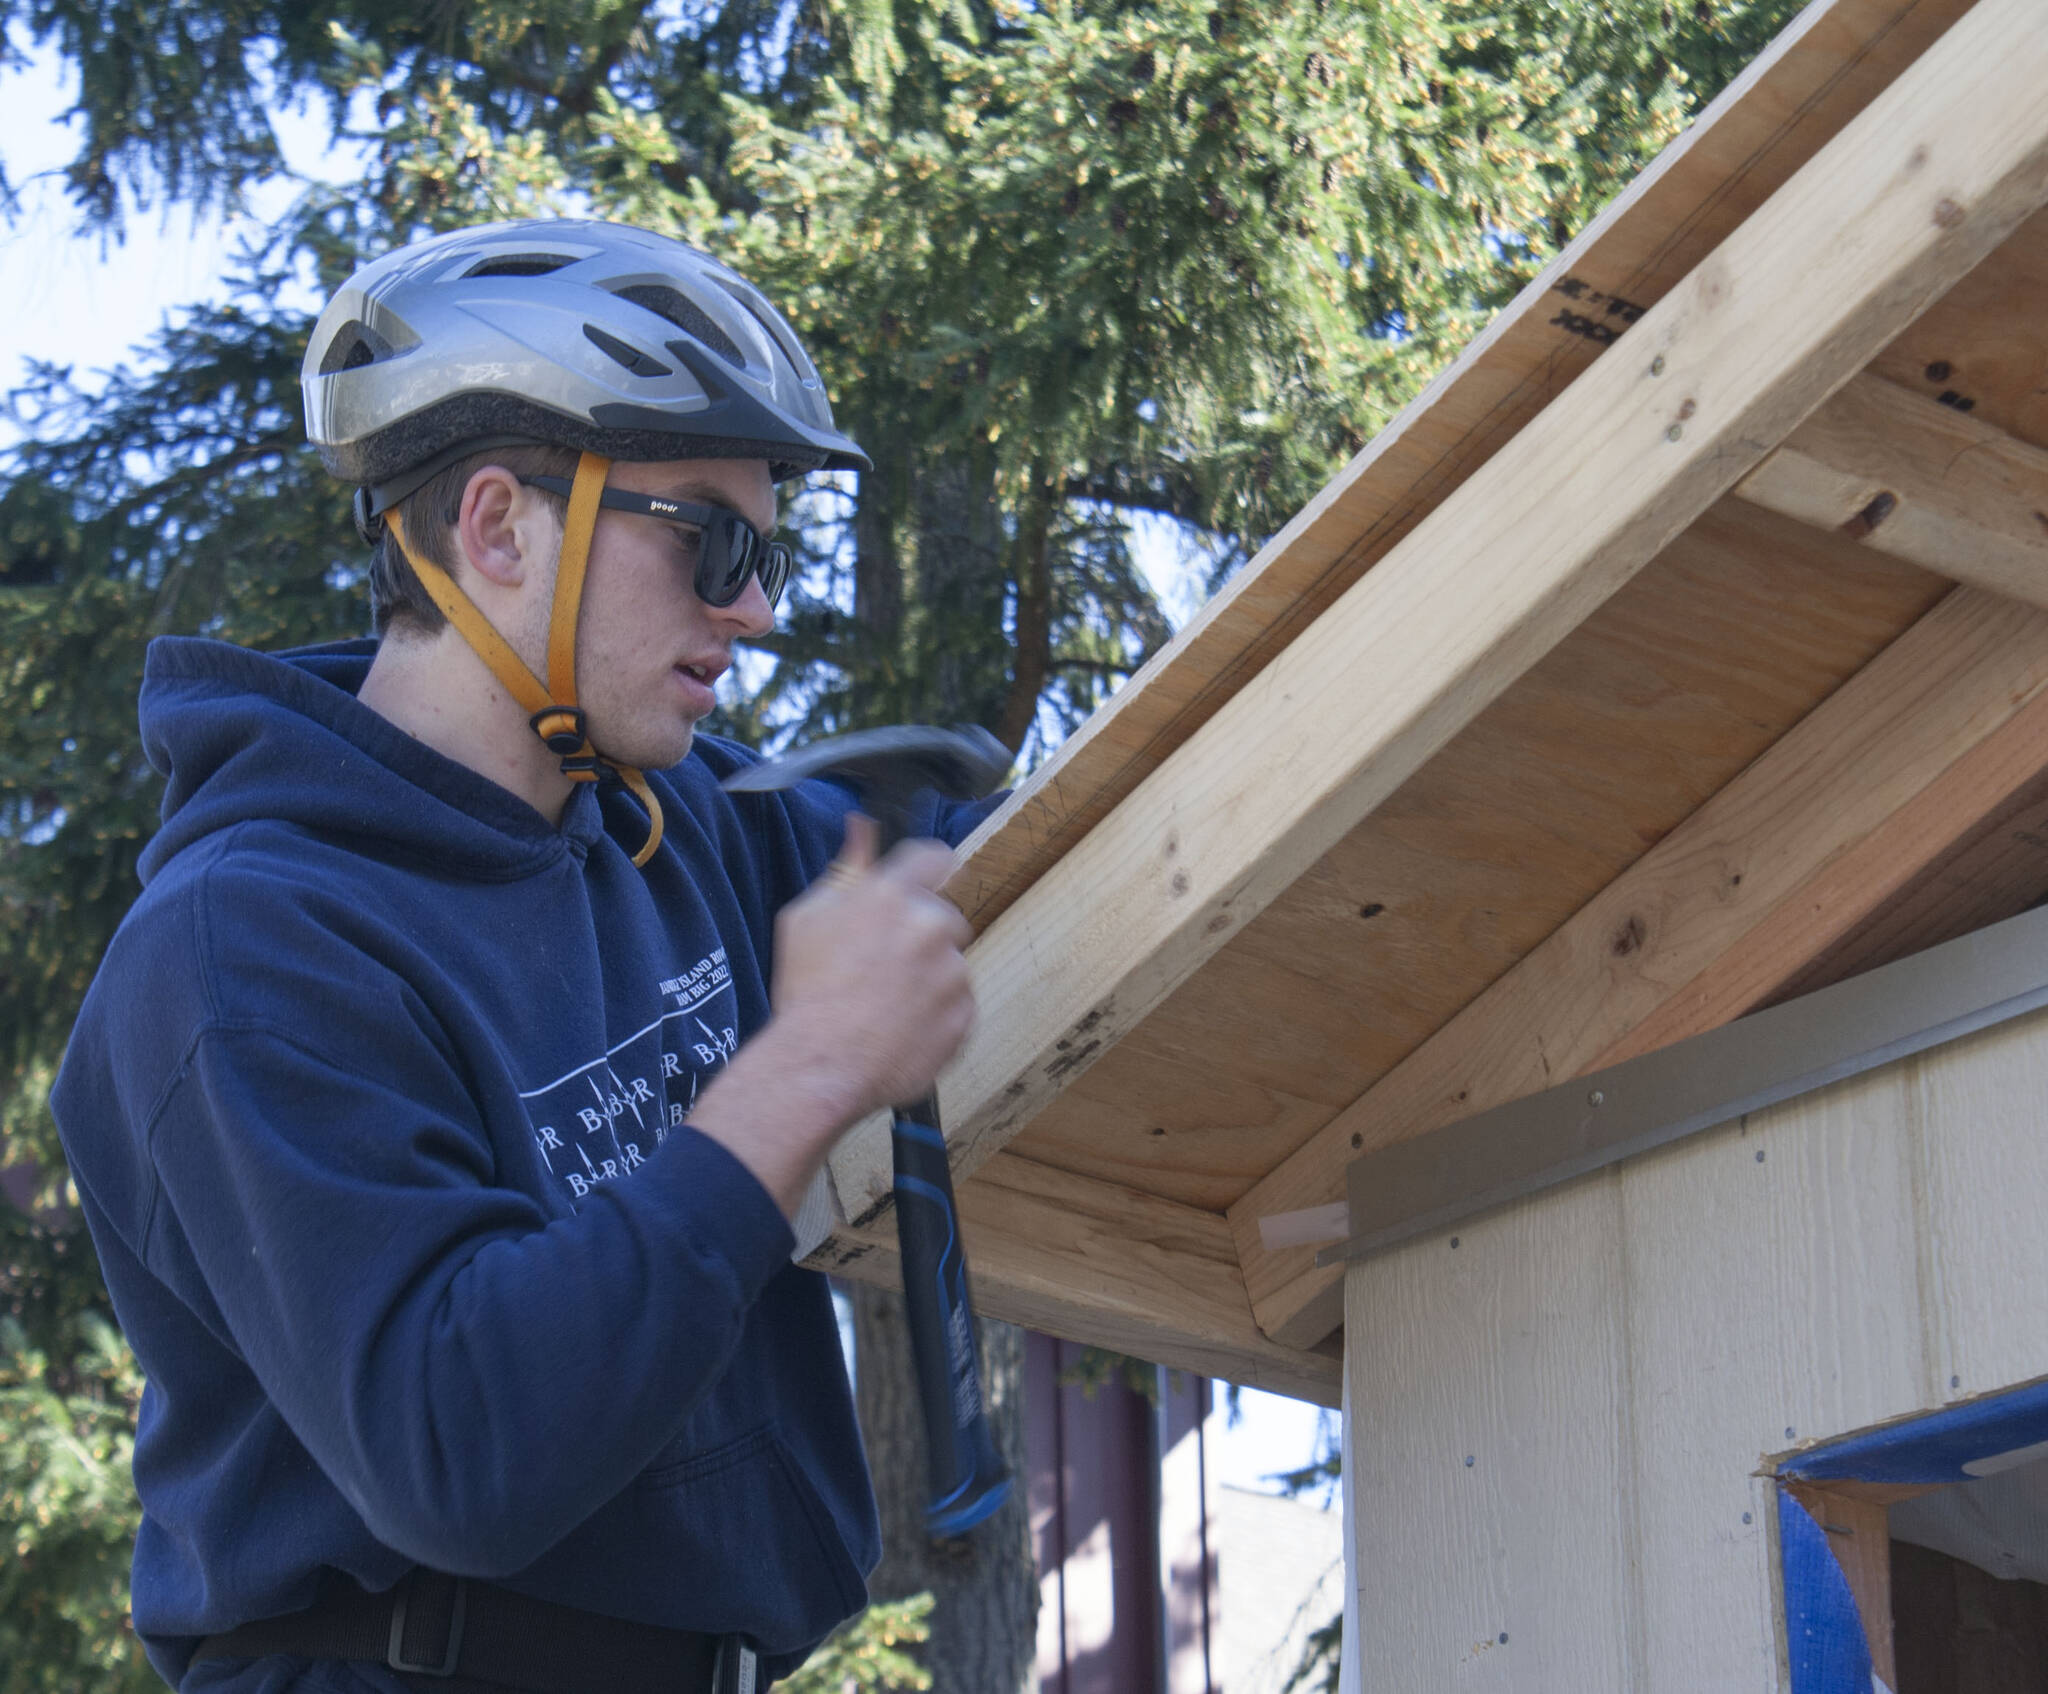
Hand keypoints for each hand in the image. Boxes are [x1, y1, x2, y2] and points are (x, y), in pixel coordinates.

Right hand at [686, 815, 975, 1220]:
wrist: (820, 1062)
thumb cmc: (805, 988)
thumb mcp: (808, 917)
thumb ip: (846, 868)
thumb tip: (863, 825)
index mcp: (895, 894)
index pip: (936, 857)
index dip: (927, 872)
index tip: (916, 891)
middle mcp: (933, 926)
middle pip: (943, 918)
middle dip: (921, 936)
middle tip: (881, 967)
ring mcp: (954, 974)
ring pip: (950, 965)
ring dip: (928, 978)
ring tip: (885, 1005)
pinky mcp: (965, 1016)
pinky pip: (957, 1007)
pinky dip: (936, 1016)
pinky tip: (898, 1029)